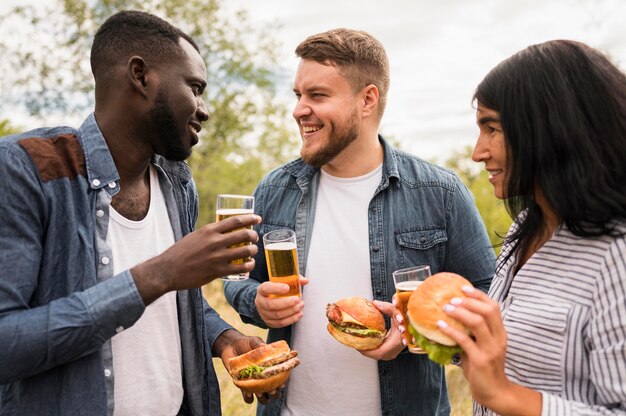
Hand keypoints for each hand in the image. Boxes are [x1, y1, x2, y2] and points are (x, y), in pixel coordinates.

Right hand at [132, 214, 260, 303]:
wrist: (168, 270)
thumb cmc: (180, 252)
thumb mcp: (195, 236)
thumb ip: (209, 234)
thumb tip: (222, 232)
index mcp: (209, 230)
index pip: (235, 220)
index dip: (250, 218)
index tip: (258, 218)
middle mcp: (215, 242)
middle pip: (245, 234)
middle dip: (254, 235)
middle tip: (255, 238)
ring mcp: (218, 257)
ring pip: (246, 251)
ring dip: (253, 251)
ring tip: (253, 252)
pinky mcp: (218, 271)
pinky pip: (241, 267)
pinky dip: (249, 265)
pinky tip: (249, 265)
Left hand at [213, 330, 280, 404]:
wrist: (231, 346)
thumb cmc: (246, 343)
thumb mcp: (254, 341)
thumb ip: (260, 345)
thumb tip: (264, 348)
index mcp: (271, 368)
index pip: (280, 379)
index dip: (282, 383)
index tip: (281, 384)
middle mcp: (264, 378)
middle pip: (274, 393)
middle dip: (274, 394)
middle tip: (271, 390)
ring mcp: (254, 384)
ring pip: (263, 399)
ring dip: (263, 398)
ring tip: (259, 393)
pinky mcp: (243, 387)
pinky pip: (248, 398)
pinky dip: (249, 397)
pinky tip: (247, 392)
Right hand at [255, 276, 308, 327]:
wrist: (267, 301)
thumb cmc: (276, 290)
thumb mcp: (281, 282)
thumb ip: (293, 280)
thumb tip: (305, 281)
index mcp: (262, 290)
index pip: (266, 288)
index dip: (276, 288)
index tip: (287, 287)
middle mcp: (260, 302)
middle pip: (271, 304)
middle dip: (286, 303)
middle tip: (297, 299)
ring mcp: (264, 314)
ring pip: (277, 315)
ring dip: (291, 311)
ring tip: (300, 306)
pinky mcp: (269, 322)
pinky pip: (280, 323)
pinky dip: (291, 319)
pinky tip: (299, 314)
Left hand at [359, 300, 404, 360]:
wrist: (413, 327)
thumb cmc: (407, 321)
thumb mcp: (398, 312)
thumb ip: (388, 308)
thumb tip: (375, 303)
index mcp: (396, 343)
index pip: (379, 352)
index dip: (368, 351)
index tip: (358, 345)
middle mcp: (395, 350)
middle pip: (376, 355)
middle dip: (365, 350)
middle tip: (355, 343)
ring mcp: (393, 352)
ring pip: (377, 354)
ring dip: (368, 350)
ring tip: (358, 343)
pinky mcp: (391, 351)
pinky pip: (379, 352)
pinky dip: (372, 348)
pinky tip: (366, 343)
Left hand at [436, 286, 514, 408]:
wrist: (495, 392)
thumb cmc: (484, 368)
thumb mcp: (480, 346)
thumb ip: (471, 333)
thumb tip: (449, 317)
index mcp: (500, 333)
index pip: (494, 307)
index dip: (479, 295)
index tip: (464, 288)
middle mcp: (498, 338)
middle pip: (489, 311)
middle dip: (470, 301)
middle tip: (452, 299)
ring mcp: (491, 349)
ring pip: (478, 323)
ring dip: (460, 313)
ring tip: (445, 308)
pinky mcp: (480, 360)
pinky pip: (464, 341)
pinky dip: (451, 330)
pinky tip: (440, 326)